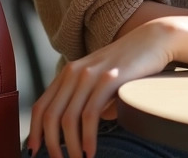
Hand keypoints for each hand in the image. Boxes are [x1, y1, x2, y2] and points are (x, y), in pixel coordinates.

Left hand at [26, 20, 176, 157]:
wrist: (153, 40)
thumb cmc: (128, 65)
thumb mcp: (101, 81)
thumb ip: (89, 101)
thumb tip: (85, 130)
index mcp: (69, 73)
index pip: (41, 105)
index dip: (34, 131)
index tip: (34, 151)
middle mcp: (74, 72)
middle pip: (50, 115)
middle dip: (51, 144)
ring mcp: (91, 74)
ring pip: (68, 118)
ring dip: (71, 147)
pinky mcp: (109, 78)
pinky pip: (90, 114)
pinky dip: (87, 138)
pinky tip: (90, 151)